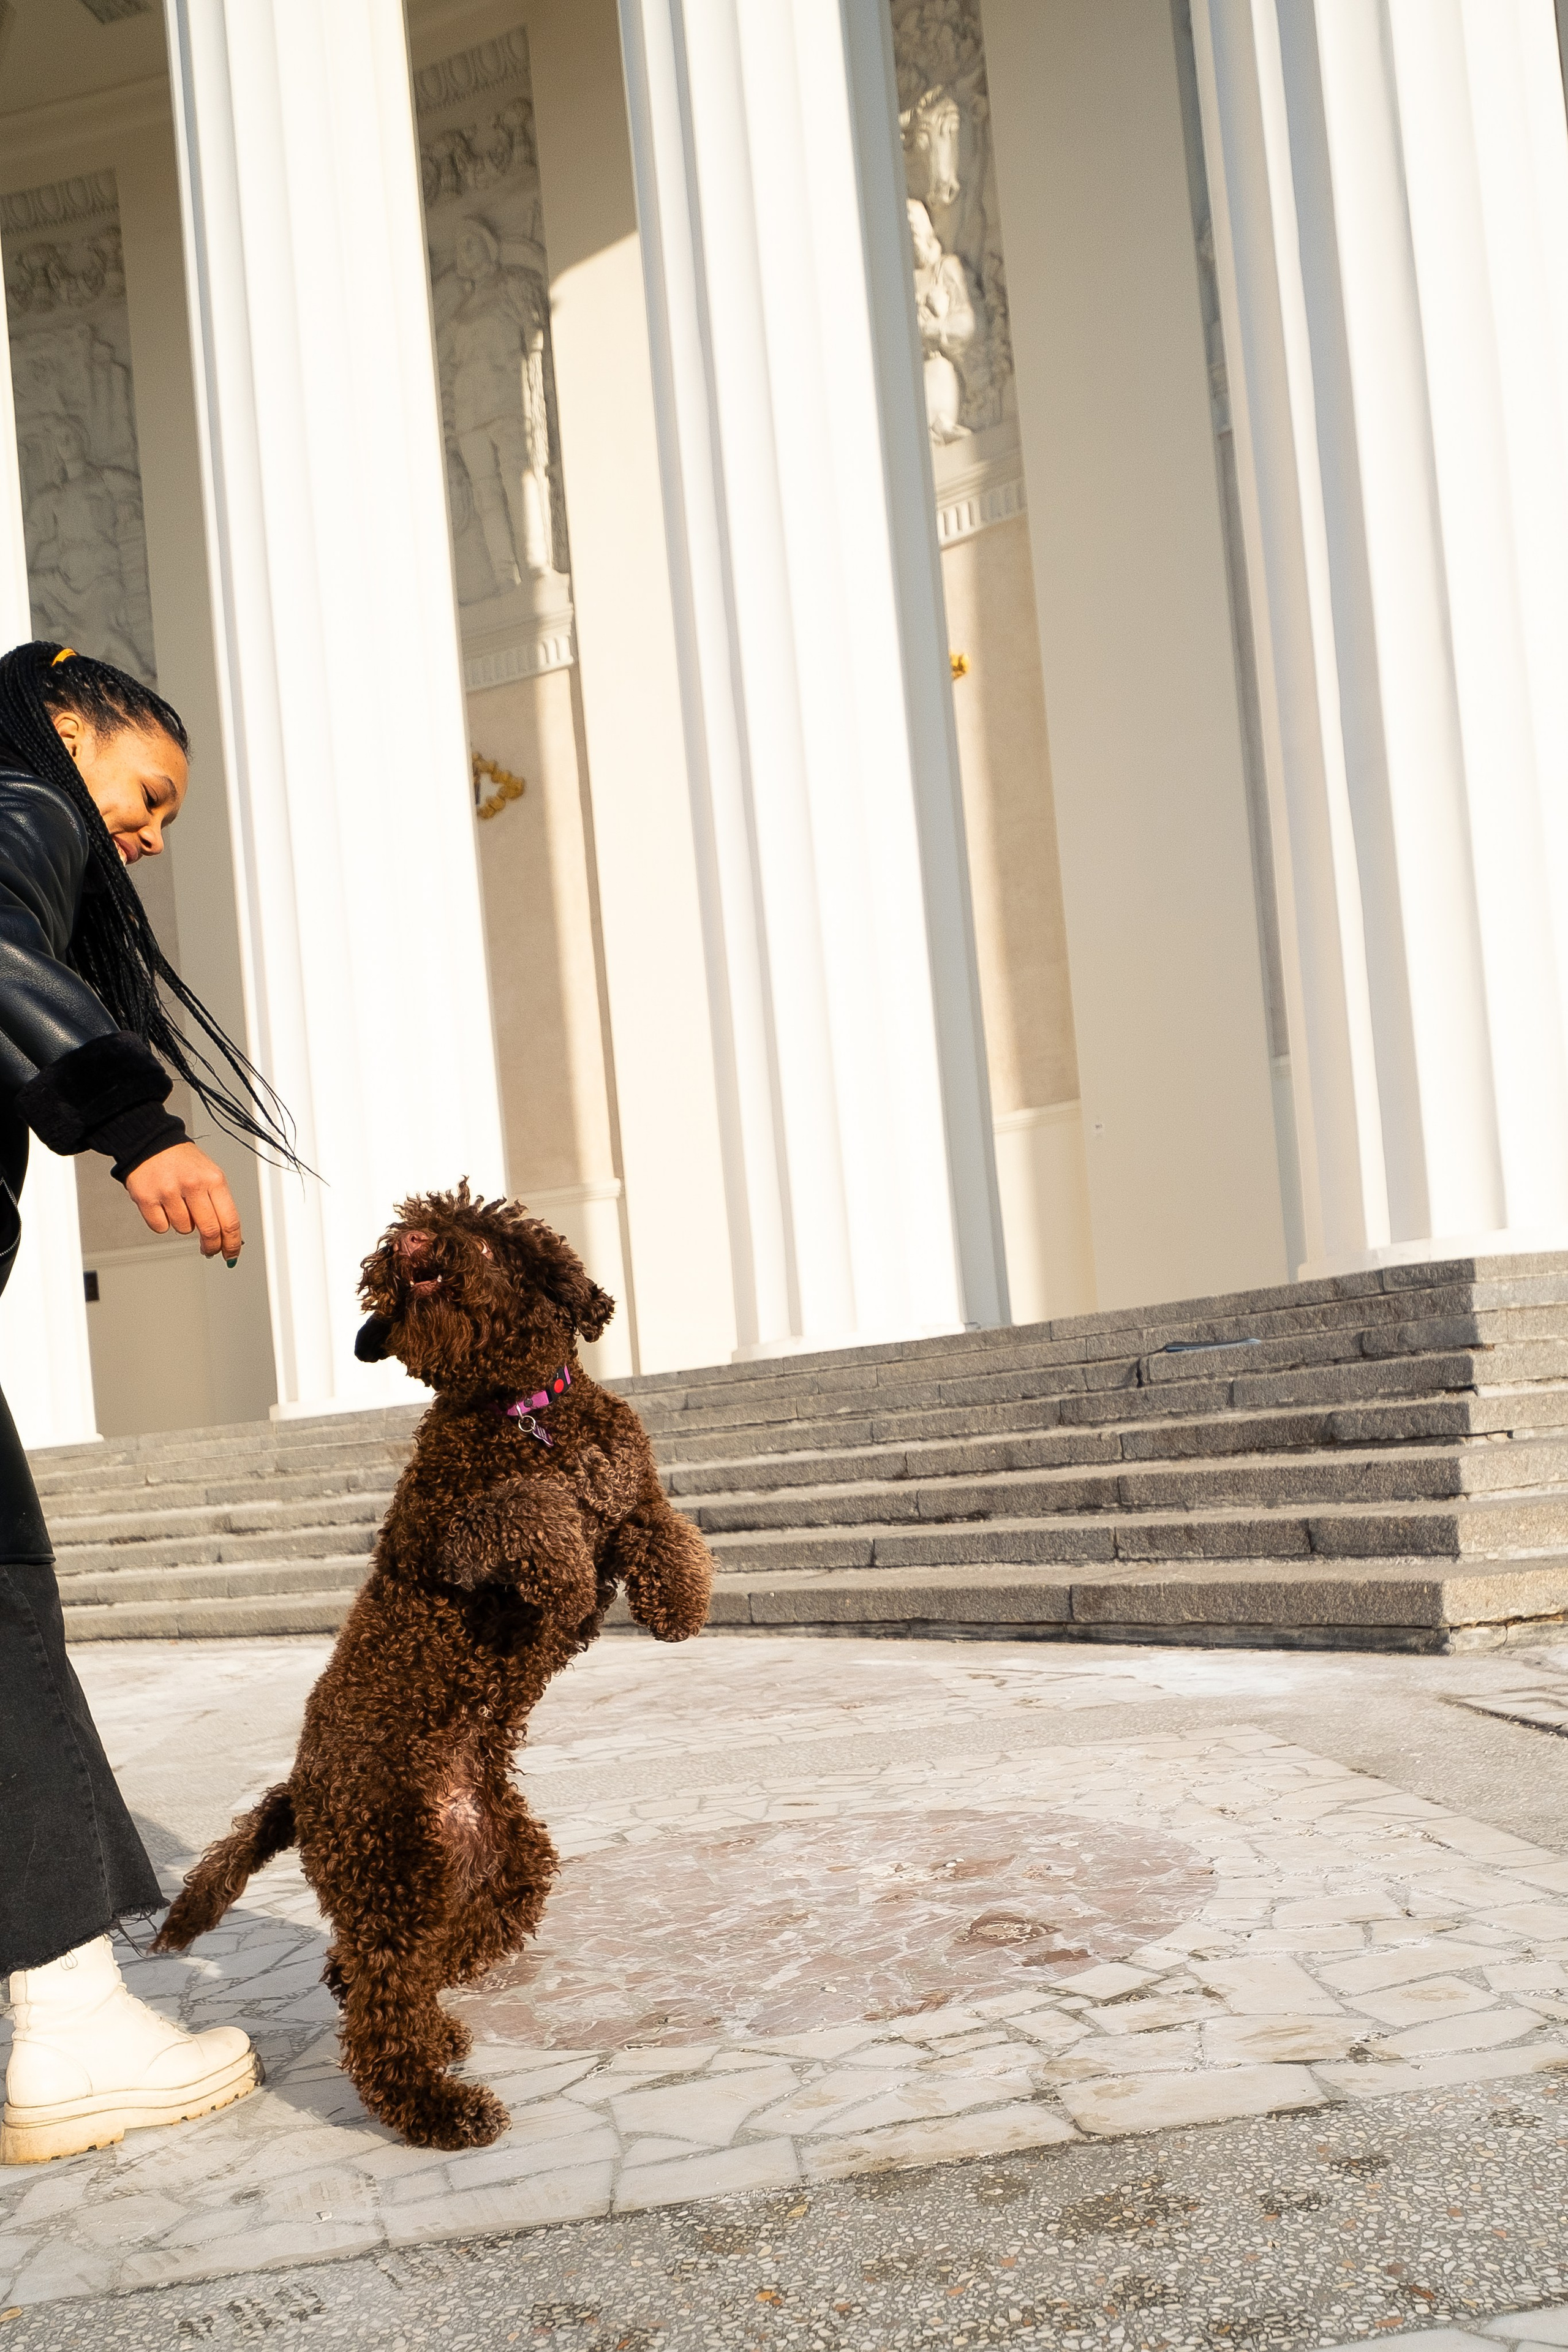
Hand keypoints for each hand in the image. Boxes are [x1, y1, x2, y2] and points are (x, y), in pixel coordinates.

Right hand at [124, 1141, 242, 1259]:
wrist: (152, 1144)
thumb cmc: (183, 1161)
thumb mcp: (210, 1175)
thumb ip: (219, 1203)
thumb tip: (226, 1236)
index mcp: (214, 1179)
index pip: (230, 1220)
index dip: (232, 1243)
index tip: (232, 1254)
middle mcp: (193, 1185)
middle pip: (210, 1230)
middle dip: (211, 1246)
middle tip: (210, 1249)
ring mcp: (169, 1192)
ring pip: (184, 1230)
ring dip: (184, 1225)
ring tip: (179, 1205)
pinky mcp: (146, 1198)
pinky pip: (161, 1227)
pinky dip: (163, 1222)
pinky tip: (163, 1205)